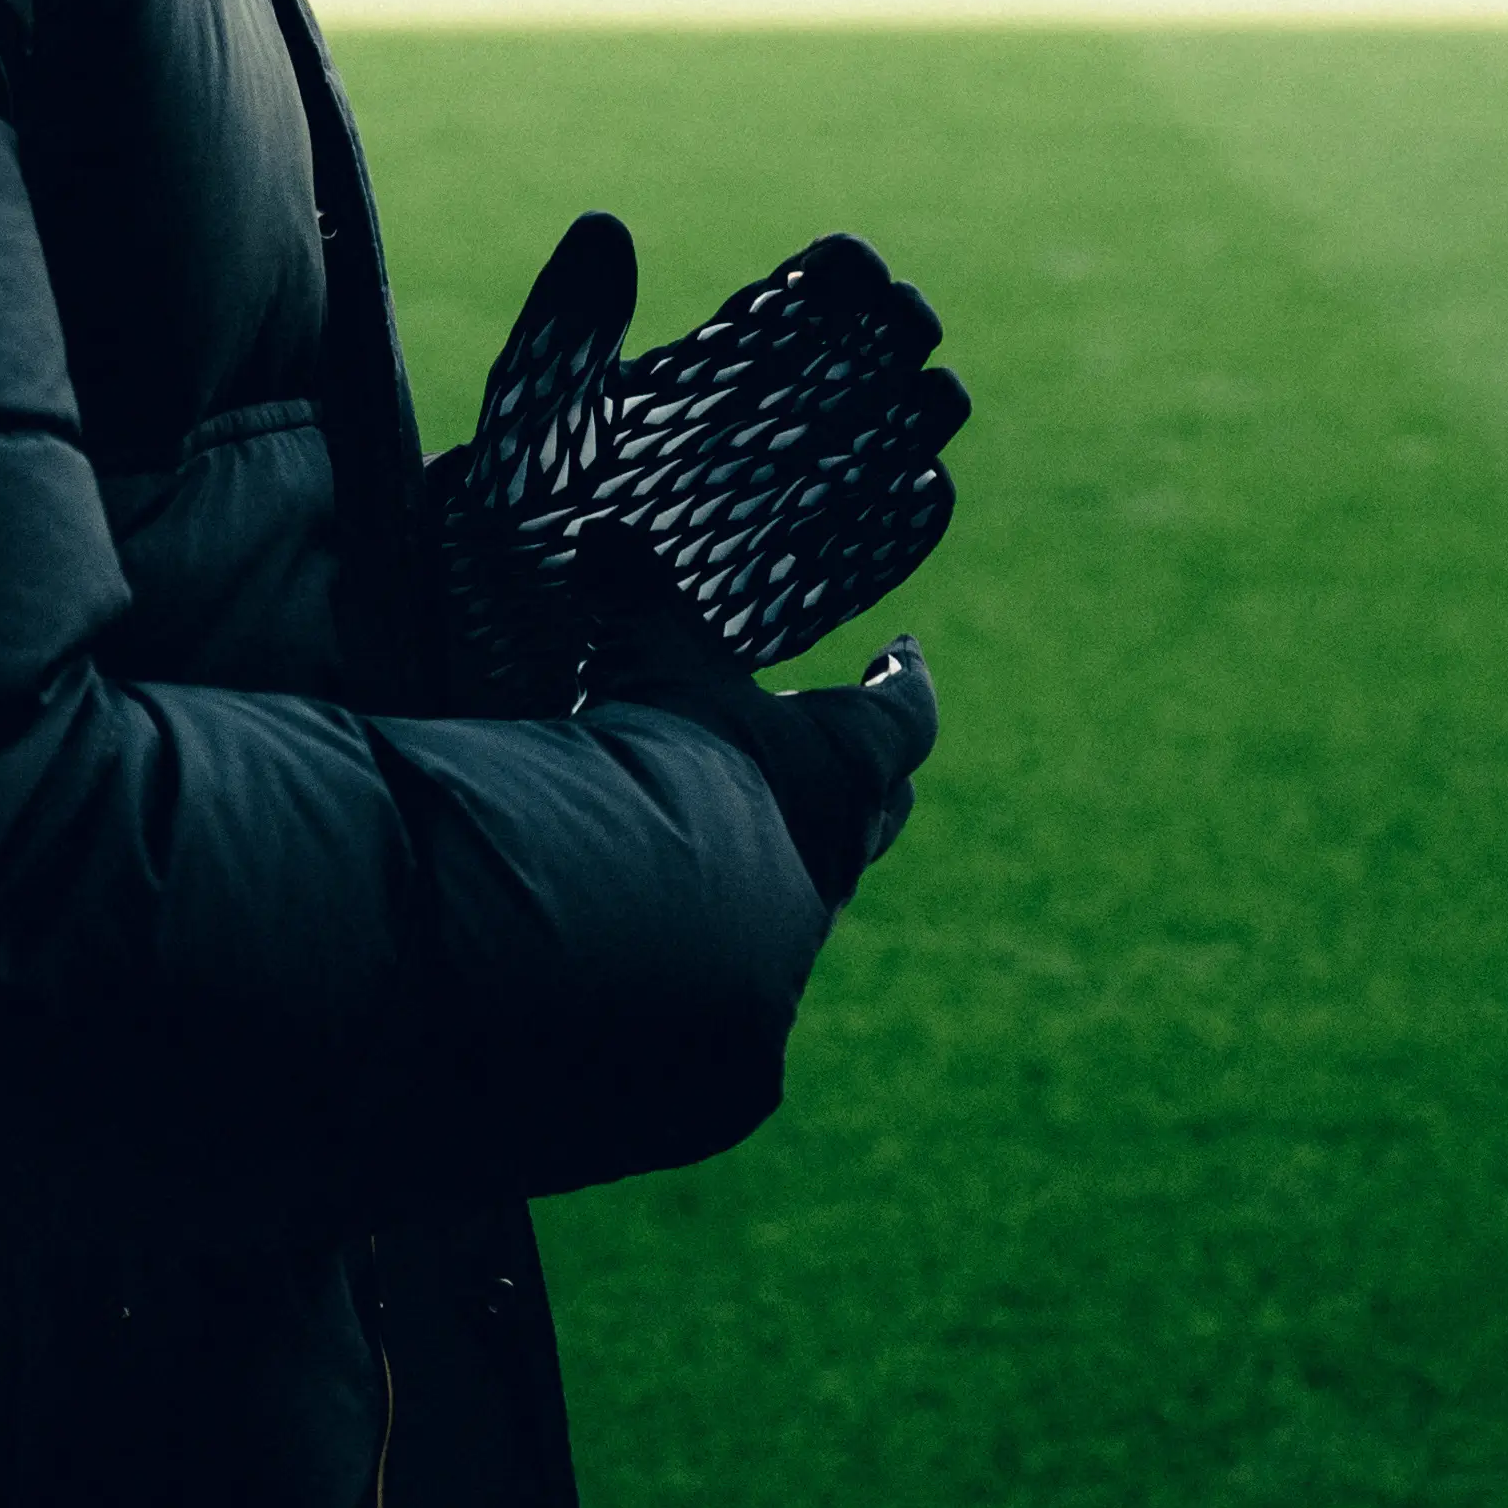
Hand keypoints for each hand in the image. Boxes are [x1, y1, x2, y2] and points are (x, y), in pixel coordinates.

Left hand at [429, 213, 966, 710]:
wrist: (504, 623)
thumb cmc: (510, 502)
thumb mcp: (536, 406)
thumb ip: (569, 326)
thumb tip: (603, 227)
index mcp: (711, 369)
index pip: (799, 301)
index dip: (839, 275)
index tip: (854, 265)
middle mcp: (762, 429)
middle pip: (862, 361)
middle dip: (895, 332)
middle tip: (904, 320)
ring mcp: (785, 505)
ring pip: (881, 445)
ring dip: (916, 414)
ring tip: (930, 393)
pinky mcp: (792, 588)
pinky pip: (869, 550)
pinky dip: (904, 523)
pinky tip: (925, 489)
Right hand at [580, 526, 936, 911]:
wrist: (649, 916)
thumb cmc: (679, 767)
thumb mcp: (649, 660)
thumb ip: (632, 593)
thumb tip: (603, 528)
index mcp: (846, 760)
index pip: (904, 712)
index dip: (902, 679)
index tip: (901, 651)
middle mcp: (843, 842)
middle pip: (887, 802)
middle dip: (873, 769)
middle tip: (852, 745)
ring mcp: (806, 919)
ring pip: (829, 871)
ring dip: (805, 838)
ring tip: (762, 819)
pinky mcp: (757, 978)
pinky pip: (772, 935)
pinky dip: (751, 905)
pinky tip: (707, 896)